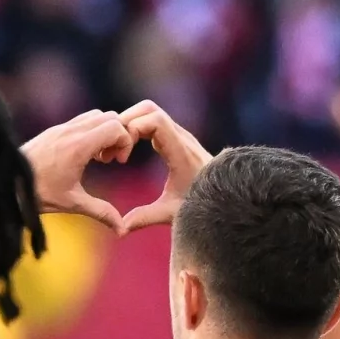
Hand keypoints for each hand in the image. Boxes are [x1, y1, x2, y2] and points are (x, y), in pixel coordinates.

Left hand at [20, 110, 133, 232]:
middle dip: (118, 136)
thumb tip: (122, 231)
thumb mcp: (73, 203)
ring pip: (96, 116)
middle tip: (110, 160)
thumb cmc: (38, 193)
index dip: (125, 142)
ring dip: (104, 132)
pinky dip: (91, 132)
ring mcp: (61, 127)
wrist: (7, 182)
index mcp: (78, 146)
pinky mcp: (54, 130)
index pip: (116, 127)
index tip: (118, 162)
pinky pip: (82, 120)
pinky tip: (84, 155)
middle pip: (110, 117)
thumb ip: (101, 212)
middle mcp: (71, 131)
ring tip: (98, 158)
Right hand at [117, 100, 212, 234]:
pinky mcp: (177, 138)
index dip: (131, 130)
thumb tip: (121, 229)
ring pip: (150, 112)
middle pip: (148, 109)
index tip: (122, 158)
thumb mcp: (172, 213)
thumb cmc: (201, 206)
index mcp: (181, 152)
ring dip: (130, 124)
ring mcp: (180, 135)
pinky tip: (127, 152)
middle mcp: (182, 138)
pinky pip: (153, 121)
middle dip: (125, 123)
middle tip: (112, 150)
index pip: (154, 120)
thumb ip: (145, 218)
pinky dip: (137, 128)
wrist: (227, 198)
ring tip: (117, 151)